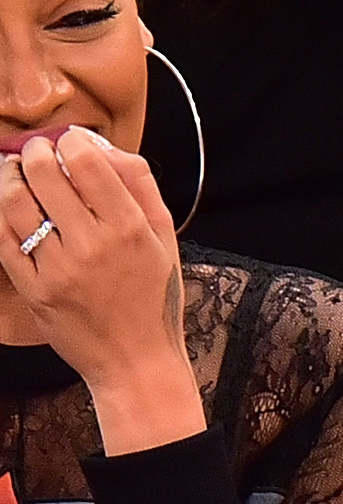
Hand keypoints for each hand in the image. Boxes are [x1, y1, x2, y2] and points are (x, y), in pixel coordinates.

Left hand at [0, 130, 204, 452]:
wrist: (137, 363)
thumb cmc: (154, 299)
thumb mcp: (165, 241)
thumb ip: (142, 187)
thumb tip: (106, 148)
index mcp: (130, 228)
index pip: (85, 159)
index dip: (71, 140)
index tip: (69, 143)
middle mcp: (94, 245)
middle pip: (44, 172)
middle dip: (35, 152)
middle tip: (37, 153)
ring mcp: (60, 268)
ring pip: (16, 201)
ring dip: (10, 176)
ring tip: (17, 174)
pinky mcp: (35, 289)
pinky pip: (3, 238)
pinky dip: (0, 213)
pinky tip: (10, 206)